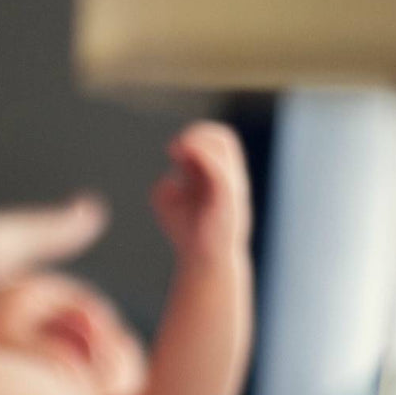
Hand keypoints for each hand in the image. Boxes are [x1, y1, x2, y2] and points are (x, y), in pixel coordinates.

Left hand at [151, 122, 251, 262]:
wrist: (203, 260)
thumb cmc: (188, 233)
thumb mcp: (168, 204)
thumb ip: (165, 186)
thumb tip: (170, 178)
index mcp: (215, 176)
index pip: (212, 142)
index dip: (192, 138)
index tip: (171, 150)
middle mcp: (226, 176)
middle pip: (222, 137)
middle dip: (197, 134)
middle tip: (173, 149)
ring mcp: (230, 183)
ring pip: (224, 146)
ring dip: (198, 141)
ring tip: (177, 150)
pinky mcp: (228, 195)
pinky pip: (220, 166)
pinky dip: (202, 156)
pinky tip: (184, 158)